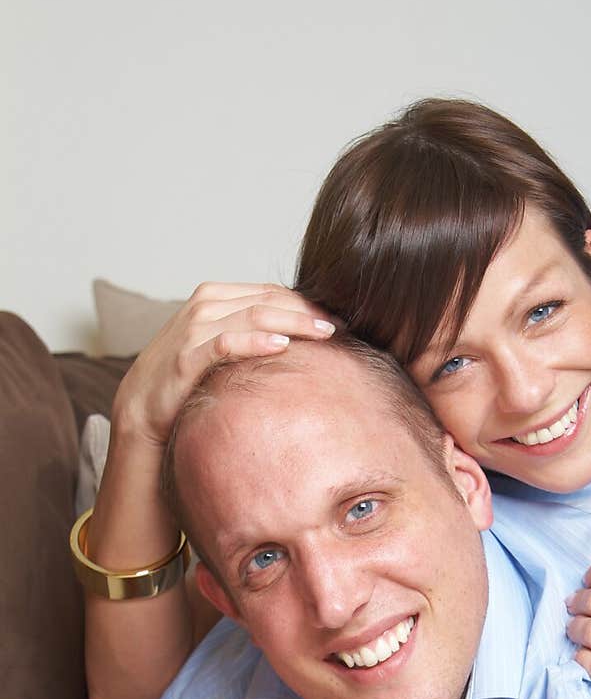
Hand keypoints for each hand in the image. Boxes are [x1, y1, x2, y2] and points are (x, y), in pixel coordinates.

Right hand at [112, 282, 338, 447]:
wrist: (141, 407)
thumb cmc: (186, 377)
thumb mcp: (220, 345)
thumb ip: (249, 332)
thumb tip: (296, 335)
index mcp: (216, 295)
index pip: (271, 291)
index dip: (306, 302)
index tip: (339, 317)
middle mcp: (205, 304)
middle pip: (268, 299)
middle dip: (307, 310)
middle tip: (342, 325)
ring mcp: (194, 327)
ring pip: (253, 315)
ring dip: (293, 322)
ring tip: (323, 332)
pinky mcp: (186, 356)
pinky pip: (226, 343)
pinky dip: (255, 342)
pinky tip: (282, 346)